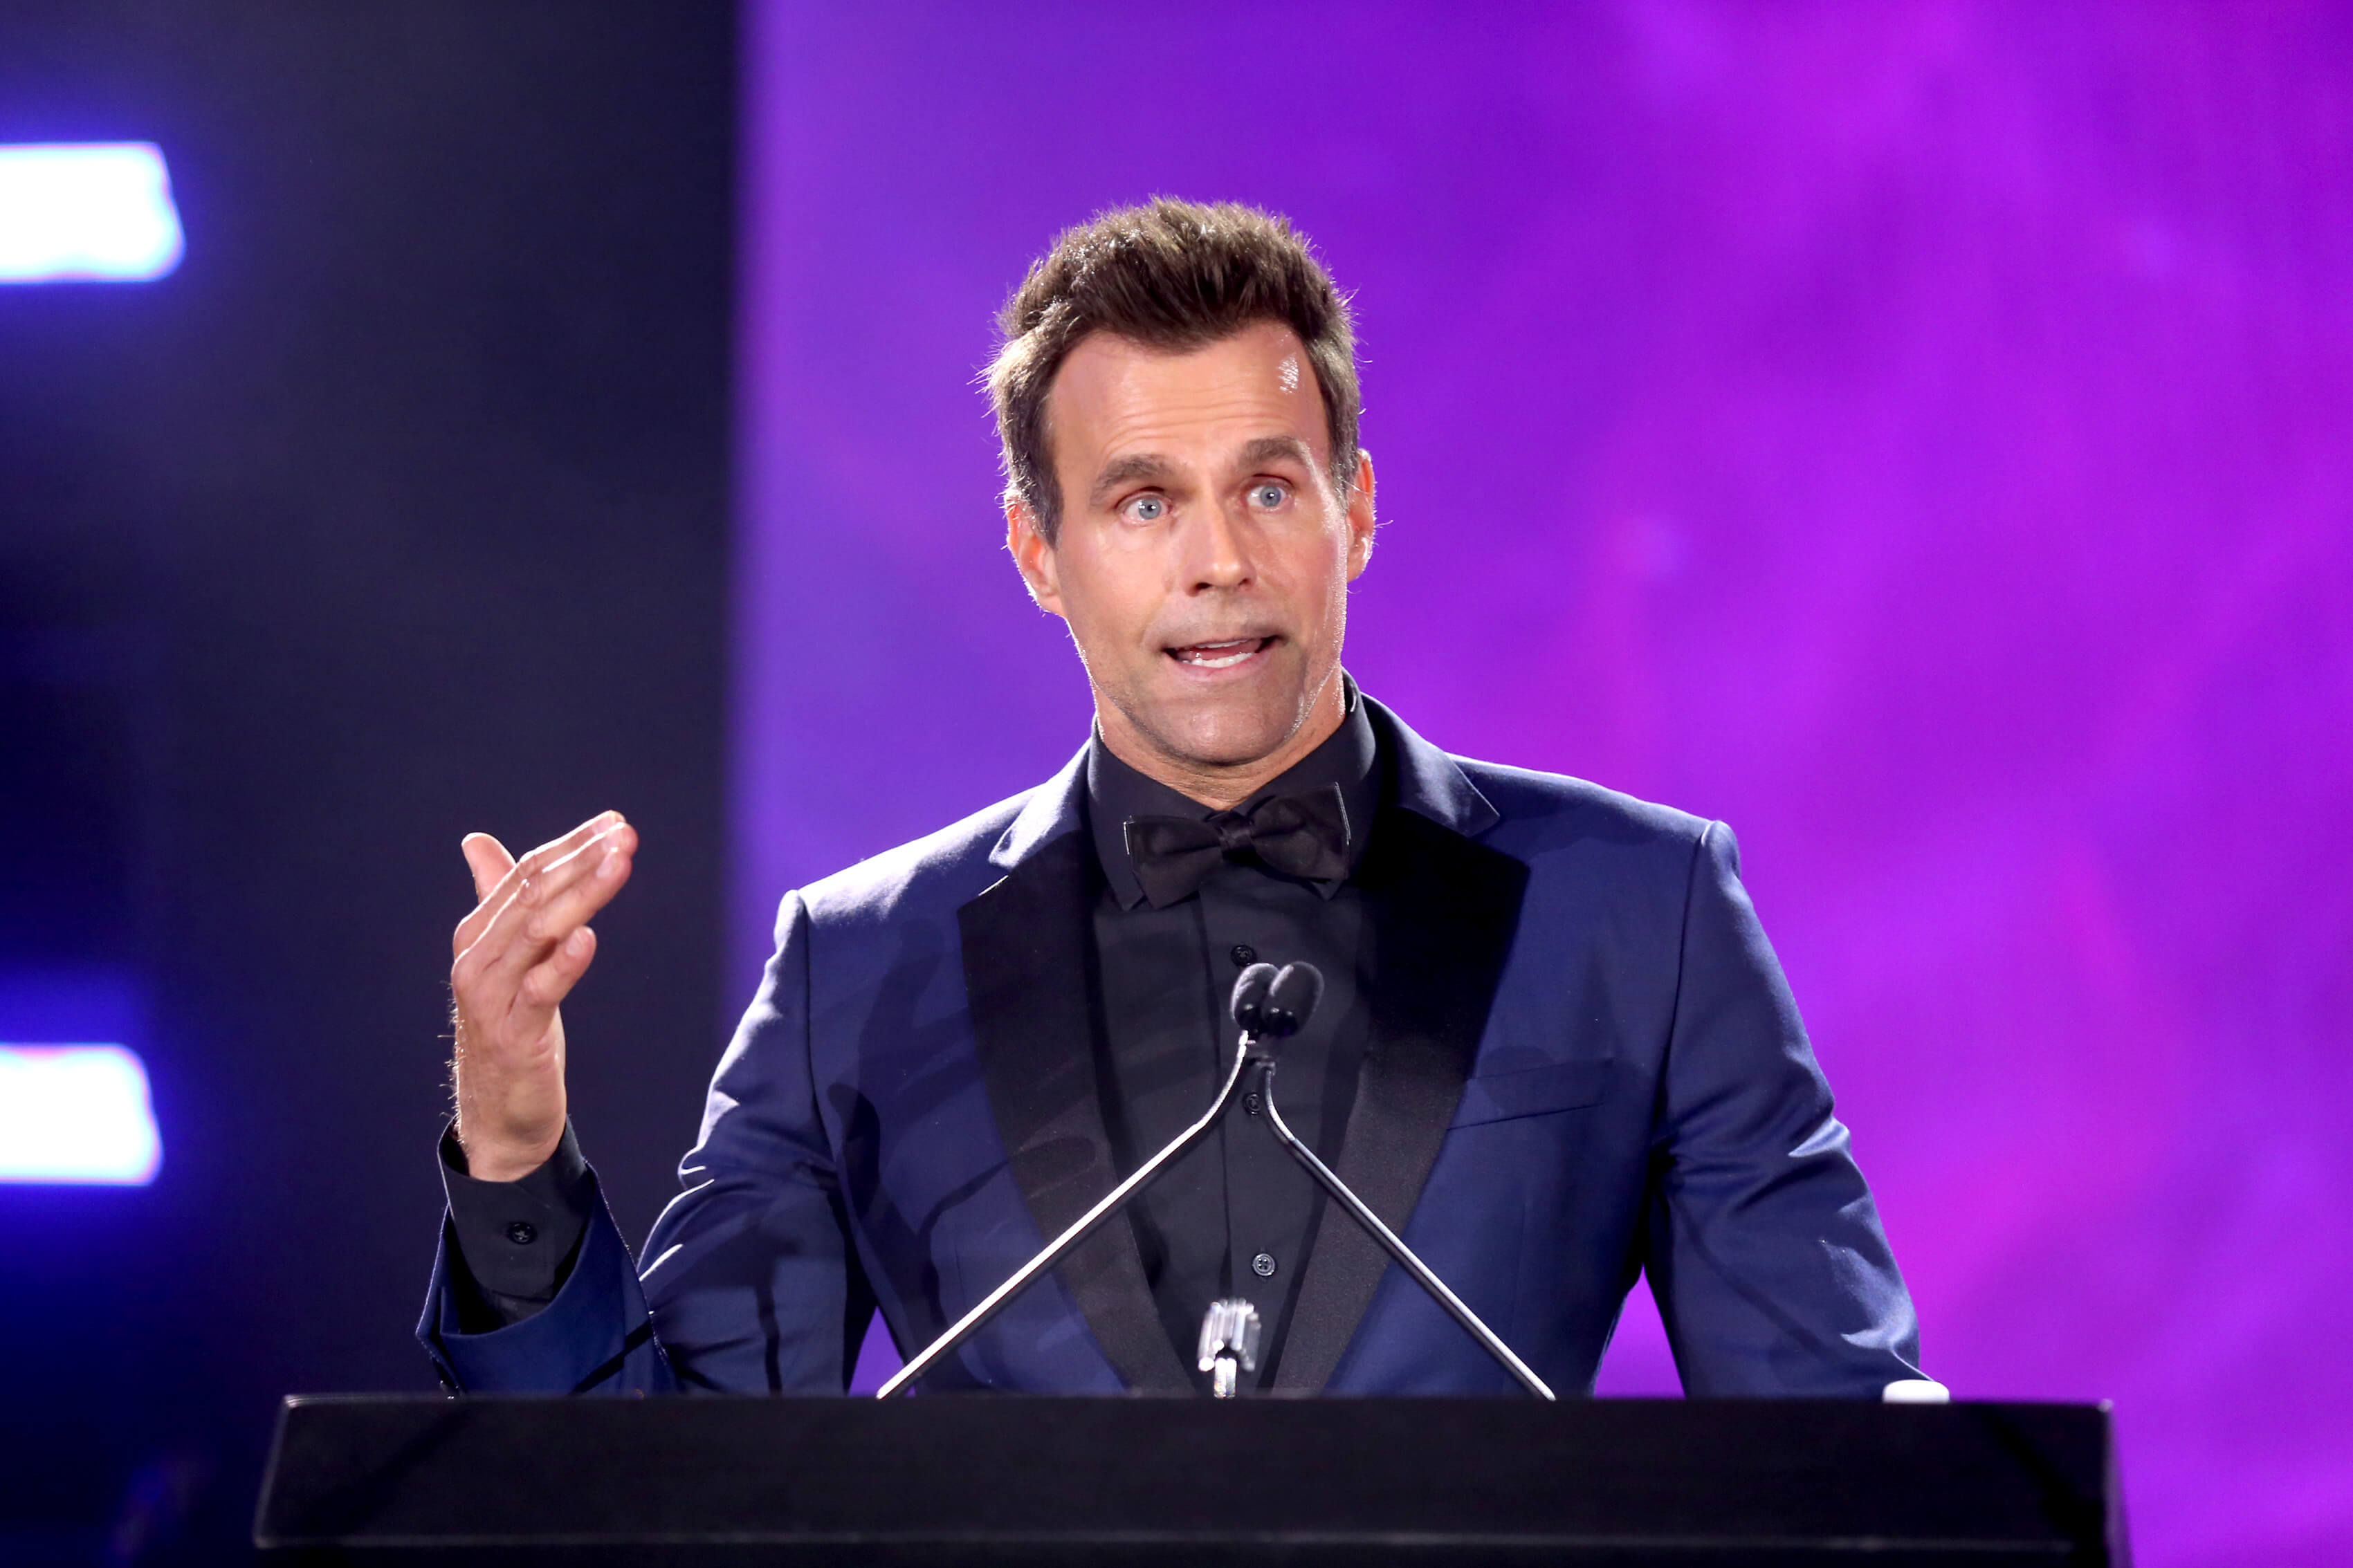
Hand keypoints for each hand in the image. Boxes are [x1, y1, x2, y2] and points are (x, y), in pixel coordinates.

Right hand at [448, 811, 636, 1180]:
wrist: (498, 1112)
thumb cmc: (510, 1026)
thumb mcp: (508, 959)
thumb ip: (499, 899)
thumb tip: (475, 841)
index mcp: (478, 934)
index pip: (526, 874)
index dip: (571, 845)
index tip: (615, 822)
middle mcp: (478, 959)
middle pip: (534, 895)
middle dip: (582, 860)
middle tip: (626, 834)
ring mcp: (491, 997)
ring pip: (538, 932)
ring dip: (583, 894)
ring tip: (619, 865)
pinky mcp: (514, 1035)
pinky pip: (539, 991)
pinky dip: (563, 962)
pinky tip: (589, 937)